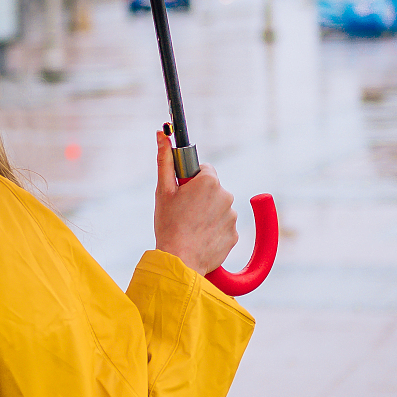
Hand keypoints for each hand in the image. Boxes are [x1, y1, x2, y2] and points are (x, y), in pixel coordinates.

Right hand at [153, 128, 237, 276]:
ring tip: (190, 227)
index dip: (192, 180)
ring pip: (219, 208)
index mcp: (209, 181)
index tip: (183, 192)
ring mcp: (232, 216)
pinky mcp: (234, 235)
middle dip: (200, 197)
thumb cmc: (168, 225)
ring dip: (207, 214)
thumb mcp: (163, 191)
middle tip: (183, 212)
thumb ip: (164, 160)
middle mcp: (225, 195)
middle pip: (212, 190)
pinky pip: (224, 227)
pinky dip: (214, 230)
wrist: (179, 262)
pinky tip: (199, 238)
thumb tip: (161, 134)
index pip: (204, 170)